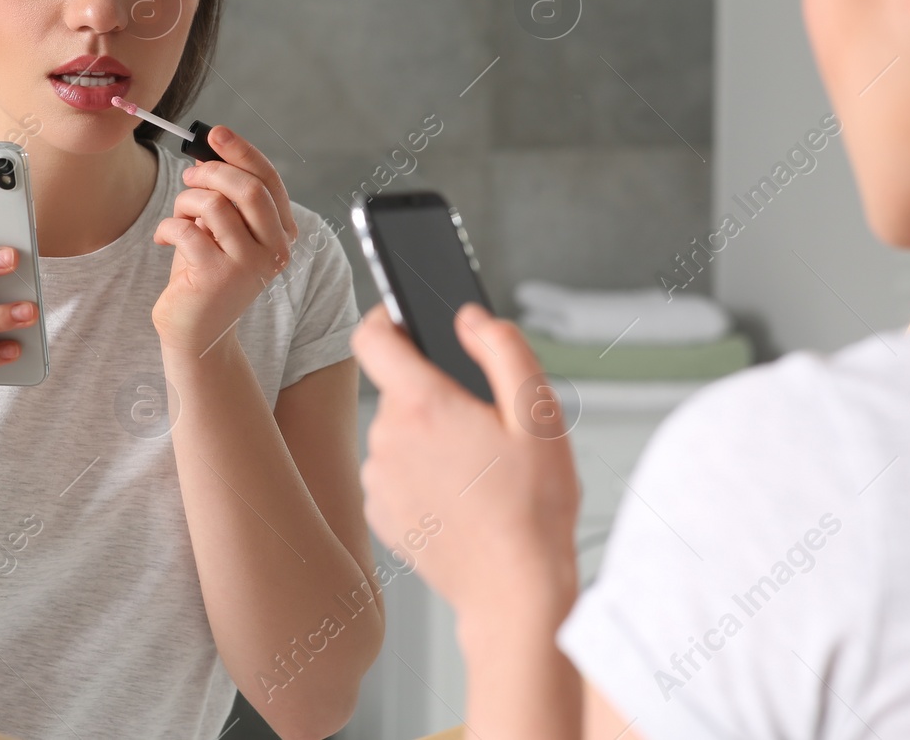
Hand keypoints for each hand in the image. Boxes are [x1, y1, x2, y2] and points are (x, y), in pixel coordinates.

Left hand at [151, 126, 297, 355]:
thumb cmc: (206, 273)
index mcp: (282, 234)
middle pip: (248, 189)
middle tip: (189, 176)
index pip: (269, 181)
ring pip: (214, 206)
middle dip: (212, 172)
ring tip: (177, 216)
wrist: (195, 331)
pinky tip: (164, 239)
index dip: (242, 151)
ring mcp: (248, 266)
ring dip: (185, 201)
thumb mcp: (222, 230)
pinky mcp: (217, 277)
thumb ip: (226, 198)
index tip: (215, 133)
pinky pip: (186, 230)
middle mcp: (275, 250)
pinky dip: (167, 227)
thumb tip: (208, 153)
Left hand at [353, 302, 580, 634]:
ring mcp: (379, 480)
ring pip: (398, 433)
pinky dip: (420, 475)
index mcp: (423, 406)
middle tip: (482, 425)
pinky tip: (460, 498)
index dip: (386, 317)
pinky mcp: (380, 513)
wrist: (514, 593)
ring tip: (476, 471)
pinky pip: (395, 473)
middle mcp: (388, 440)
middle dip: (434, 394)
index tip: (403, 318)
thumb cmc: (533, 509)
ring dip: (428, 438)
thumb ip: (503, 349)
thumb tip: (471, 318)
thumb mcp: (539, 415)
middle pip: (398, 389)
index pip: (371, 337)